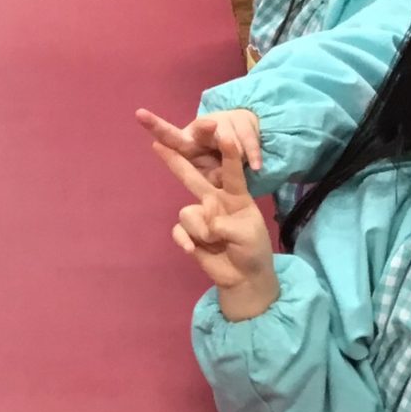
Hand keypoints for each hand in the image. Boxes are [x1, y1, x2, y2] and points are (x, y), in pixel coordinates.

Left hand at [136, 107, 263, 183]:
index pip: (167, 135)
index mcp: (186, 143)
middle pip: (202, 127)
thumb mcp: (207, 174)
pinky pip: (248, 142)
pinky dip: (252, 155)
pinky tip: (256, 166)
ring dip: (236, 154)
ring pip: (230, 140)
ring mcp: (224, 122)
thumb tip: (218, 178)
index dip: (155, 126)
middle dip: (205, 126)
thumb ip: (210, 179)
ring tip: (242, 164)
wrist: (241, 142)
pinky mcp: (244, 123)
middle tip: (210, 126)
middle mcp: (201, 130)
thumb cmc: (216, 163)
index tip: (139, 114)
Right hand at [154, 136, 276, 319]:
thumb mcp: (248, 233)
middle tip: (157, 141)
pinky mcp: (189, 234)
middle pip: (192, 176)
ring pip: (187, 212)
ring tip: (216, 242)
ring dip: (200, 230)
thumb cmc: (253, 250)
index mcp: (235, 196)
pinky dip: (185, 240)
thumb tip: (205, 223)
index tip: (225, 134)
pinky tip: (192, 250)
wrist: (243, 277)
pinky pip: (179, 230)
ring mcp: (200, 217)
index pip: (231, 172)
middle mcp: (214, 201)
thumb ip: (226, 223)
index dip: (229, 154)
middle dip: (175, 159)